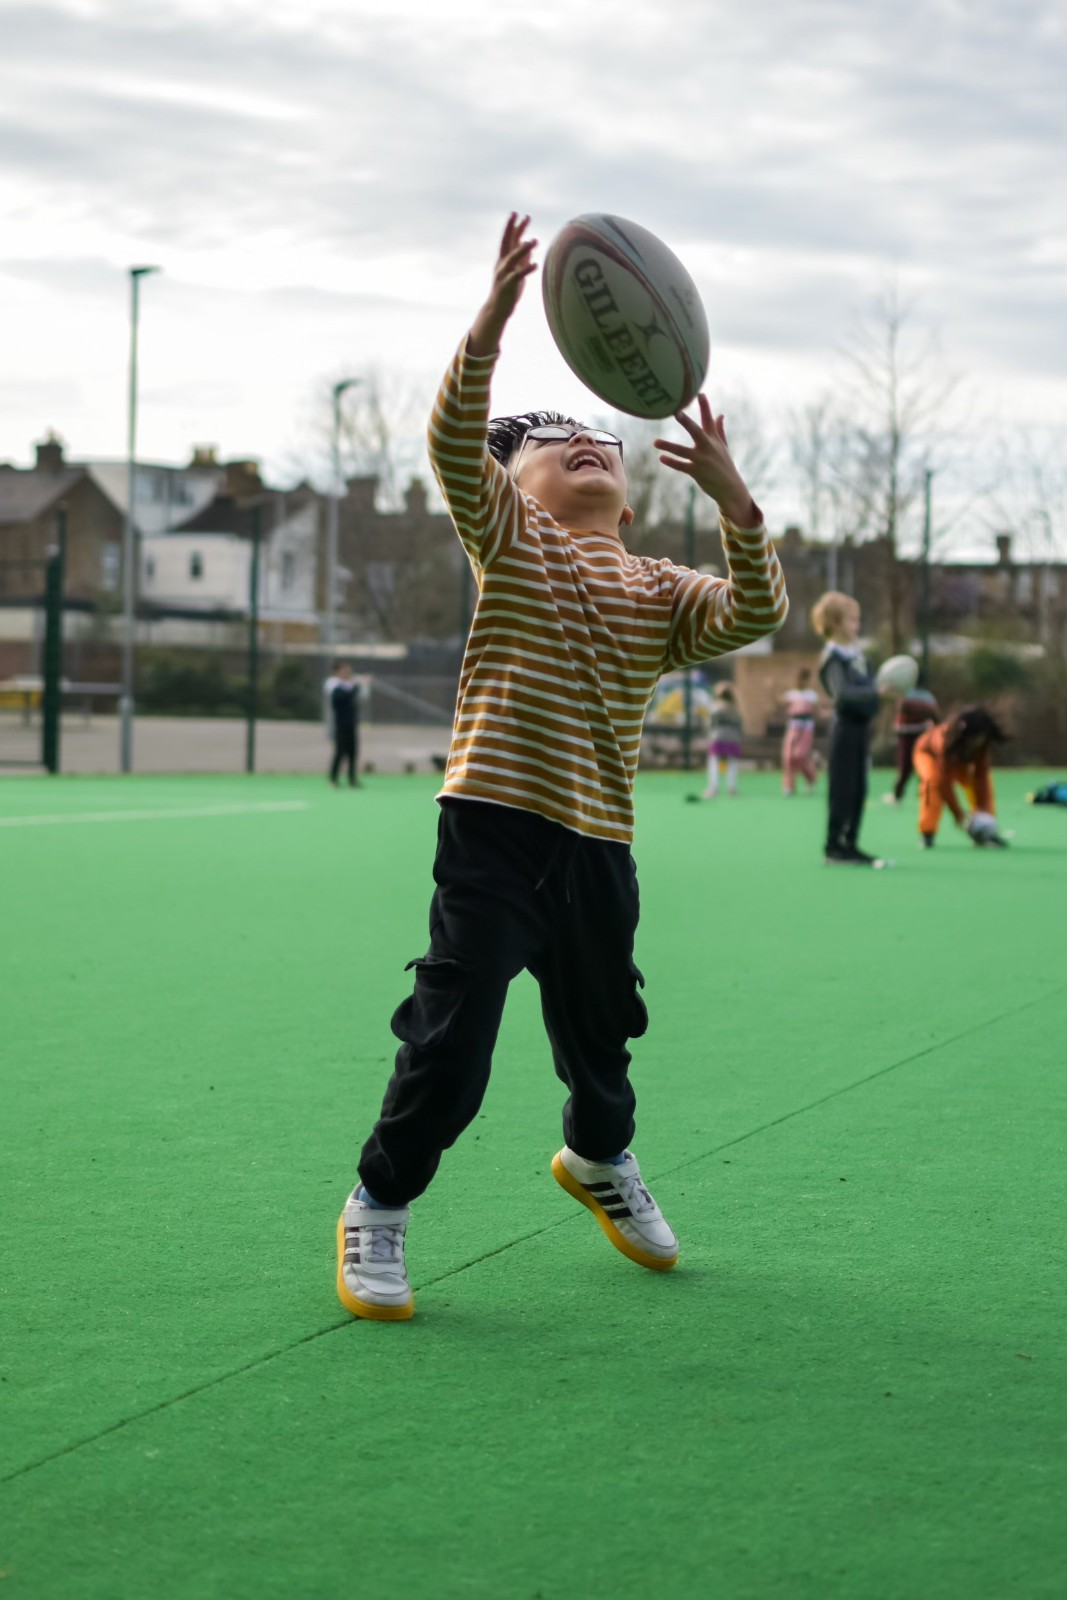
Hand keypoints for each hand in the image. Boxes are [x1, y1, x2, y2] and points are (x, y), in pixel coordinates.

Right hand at [469, 213, 537, 356]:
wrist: (498, 308)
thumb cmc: (508, 289)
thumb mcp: (515, 270)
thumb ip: (521, 257)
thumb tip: (528, 243)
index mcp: (503, 259)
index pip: (508, 239)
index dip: (513, 226)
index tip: (518, 214)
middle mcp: (502, 263)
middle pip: (507, 242)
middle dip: (513, 229)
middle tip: (521, 217)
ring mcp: (504, 273)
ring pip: (513, 258)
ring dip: (523, 249)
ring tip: (534, 241)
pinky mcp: (508, 285)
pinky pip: (518, 275)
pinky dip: (526, 269)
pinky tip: (535, 264)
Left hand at [655, 397, 758, 527]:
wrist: (730, 488)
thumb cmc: (725, 465)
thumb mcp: (723, 447)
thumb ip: (719, 430)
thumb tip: (721, 414)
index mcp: (713, 439)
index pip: (708, 419)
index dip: (705, 406)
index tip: (699, 393)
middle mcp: (707, 447)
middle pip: (695, 431)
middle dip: (686, 422)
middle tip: (676, 412)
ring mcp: (702, 460)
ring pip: (682, 451)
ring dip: (668, 446)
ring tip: (655, 442)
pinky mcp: (696, 472)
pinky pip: (681, 466)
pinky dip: (672, 462)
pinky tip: (661, 458)